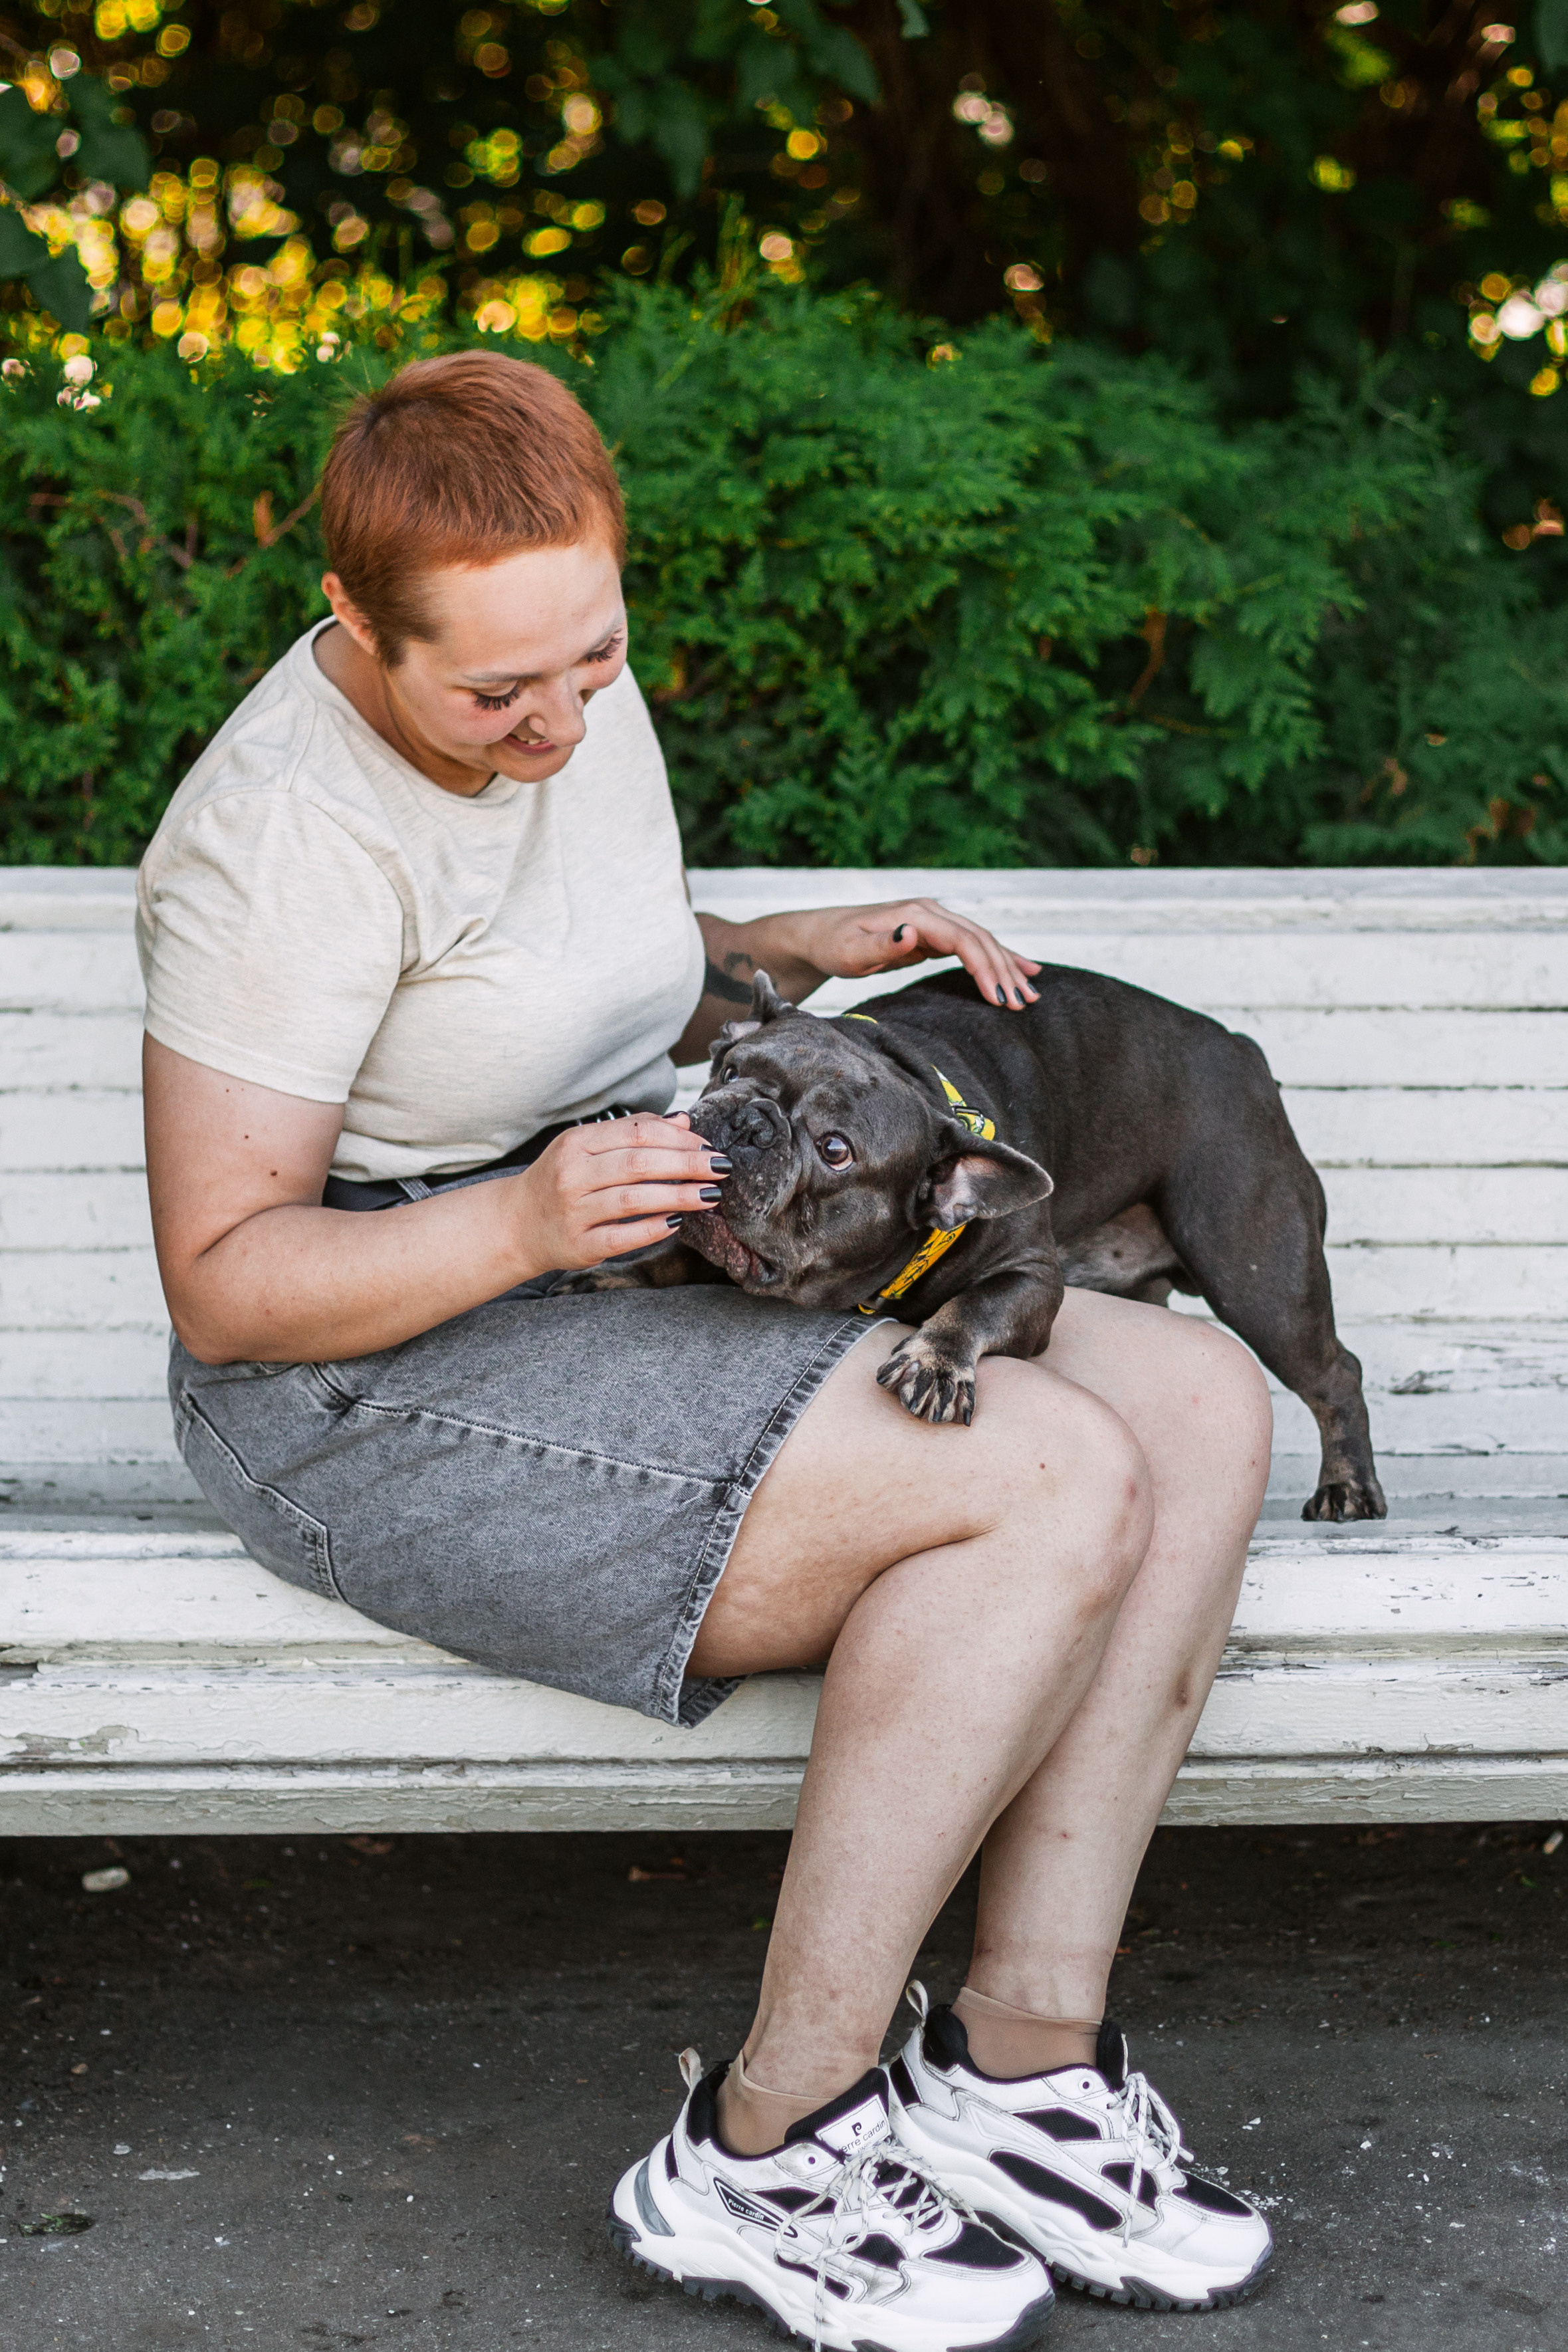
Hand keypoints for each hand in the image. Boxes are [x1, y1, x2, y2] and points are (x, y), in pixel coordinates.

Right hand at [515, 1113, 728, 1270]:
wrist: (515, 1225)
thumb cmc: (561, 1181)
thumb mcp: (586, 1148)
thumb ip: (633, 1133)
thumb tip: (684, 1121)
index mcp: (576, 1143)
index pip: (635, 1133)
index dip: (678, 1138)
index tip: (708, 1145)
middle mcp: (571, 1175)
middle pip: (638, 1163)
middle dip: (686, 1164)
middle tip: (720, 1167)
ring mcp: (573, 1211)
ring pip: (633, 1199)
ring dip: (678, 1196)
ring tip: (710, 1194)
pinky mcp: (578, 1245)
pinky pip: (622, 1237)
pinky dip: (653, 1229)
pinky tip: (678, 1222)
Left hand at [796, 899, 1040, 1009]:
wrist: (822, 935)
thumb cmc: (833, 945)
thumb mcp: (850, 952)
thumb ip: (882, 945)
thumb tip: (912, 933)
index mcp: (916, 914)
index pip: (962, 940)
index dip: (984, 967)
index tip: (999, 998)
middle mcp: (931, 913)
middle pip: (980, 940)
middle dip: (1005, 971)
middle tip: (1024, 1004)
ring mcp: (935, 922)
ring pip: (982, 942)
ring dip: (1008, 967)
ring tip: (1031, 995)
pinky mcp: (934, 934)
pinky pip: (973, 947)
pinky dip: (998, 959)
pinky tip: (1023, 970)